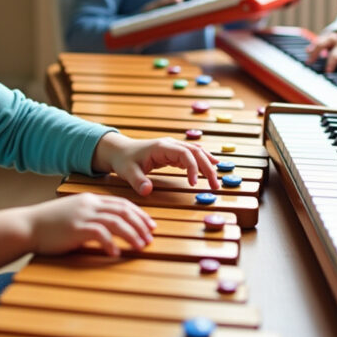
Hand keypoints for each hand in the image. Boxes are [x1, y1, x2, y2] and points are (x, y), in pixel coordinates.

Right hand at [27, 192, 155, 256]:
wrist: (27, 226)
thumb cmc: (48, 224)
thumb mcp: (73, 214)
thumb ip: (90, 216)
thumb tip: (109, 229)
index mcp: (90, 199)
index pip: (121, 203)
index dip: (138, 213)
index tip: (150, 225)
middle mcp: (89, 204)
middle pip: (123, 211)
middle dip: (140, 223)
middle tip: (151, 236)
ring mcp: (83, 215)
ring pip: (116, 222)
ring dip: (132, 235)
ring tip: (141, 246)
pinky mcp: (76, 228)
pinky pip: (100, 235)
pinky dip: (111, 244)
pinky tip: (116, 253)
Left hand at [92, 132, 218, 193]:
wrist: (120, 151)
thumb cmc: (124, 160)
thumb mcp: (127, 172)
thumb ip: (138, 181)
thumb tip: (147, 191)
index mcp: (161, 147)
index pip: (184, 154)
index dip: (192, 168)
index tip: (193, 184)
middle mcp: (170, 145)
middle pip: (195, 152)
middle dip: (207, 168)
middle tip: (215, 186)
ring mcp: (173, 148)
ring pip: (197, 153)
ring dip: (207, 165)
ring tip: (216, 181)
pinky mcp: (174, 153)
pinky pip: (192, 156)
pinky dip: (203, 161)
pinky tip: (212, 167)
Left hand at [305, 31, 336, 72]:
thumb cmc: (333, 42)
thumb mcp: (325, 41)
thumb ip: (317, 46)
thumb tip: (307, 51)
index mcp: (329, 39)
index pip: (320, 45)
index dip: (314, 53)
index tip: (309, 62)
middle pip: (335, 53)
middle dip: (331, 62)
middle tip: (328, 71)